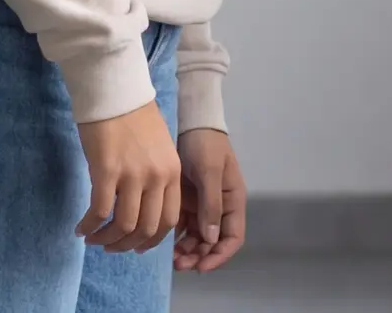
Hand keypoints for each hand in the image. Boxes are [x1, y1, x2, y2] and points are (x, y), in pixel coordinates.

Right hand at [76, 101, 180, 253]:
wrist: (114, 89)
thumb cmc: (133, 115)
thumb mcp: (157, 148)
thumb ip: (155, 177)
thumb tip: (139, 206)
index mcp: (173, 172)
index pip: (169, 219)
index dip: (152, 240)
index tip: (136, 245)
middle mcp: (157, 177)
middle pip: (147, 229)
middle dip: (127, 245)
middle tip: (111, 246)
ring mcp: (133, 175)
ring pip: (124, 225)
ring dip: (107, 239)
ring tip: (93, 239)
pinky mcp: (107, 171)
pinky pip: (100, 211)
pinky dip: (89, 225)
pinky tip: (80, 228)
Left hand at [174, 127, 247, 271]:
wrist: (190, 122)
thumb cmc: (205, 145)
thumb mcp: (210, 172)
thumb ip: (211, 205)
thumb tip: (211, 238)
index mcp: (232, 202)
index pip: (232, 238)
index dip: (219, 256)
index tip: (201, 267)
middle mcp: (219, 208)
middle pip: (213, 242)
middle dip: (198, 256)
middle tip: (178, 264)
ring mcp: (202, 206)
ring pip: (196, 238)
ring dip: (186, 250)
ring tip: (169, 257)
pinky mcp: (186, 202)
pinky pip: (182, 226)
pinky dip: (174, 237)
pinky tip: (159, 240)